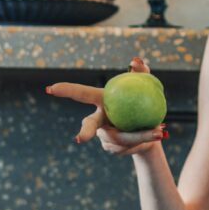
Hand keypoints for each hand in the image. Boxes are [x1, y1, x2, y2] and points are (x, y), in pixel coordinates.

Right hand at [44, 57, 167, 155]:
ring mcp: (104, 136)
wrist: (152, 129)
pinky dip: (143, 142)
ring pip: (117, 138)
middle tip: (79, 138)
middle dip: (84, 131)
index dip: (66, 90)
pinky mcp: (113, 148)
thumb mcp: (147, 86)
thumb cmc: (145, 102)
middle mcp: (99, 119)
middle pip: (89, 125)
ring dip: (139, 136)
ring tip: (158, 131)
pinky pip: (127, 147)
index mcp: (102, 101)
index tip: (50, 89)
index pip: (82, 94)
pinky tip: (155, 136)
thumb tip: (135, 60)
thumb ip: (141, 73)